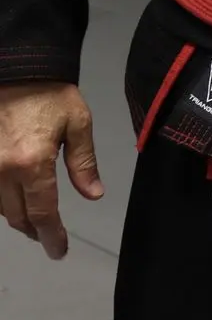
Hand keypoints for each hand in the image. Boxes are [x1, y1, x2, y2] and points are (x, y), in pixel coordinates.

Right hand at [0, 82, 103, 260]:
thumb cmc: (51, 94)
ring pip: (0, 208)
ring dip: (18, 218)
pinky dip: (2, 203)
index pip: (42, 213)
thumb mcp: (78, 124)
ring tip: (35, 222)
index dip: (51, 237)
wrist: (17, 68)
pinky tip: (15, 201)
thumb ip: (84, 164)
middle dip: (35, 231)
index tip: (58, 251)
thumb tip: (93, 195)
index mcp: (32, 164)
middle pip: (17, 216)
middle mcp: (3, 170)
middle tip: (49, 238)